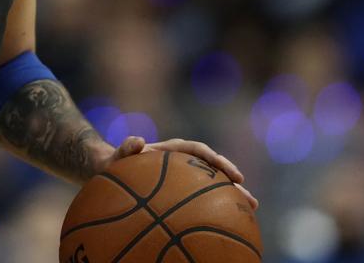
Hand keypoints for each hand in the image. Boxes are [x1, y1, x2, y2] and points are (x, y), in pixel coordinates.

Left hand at [110, 136, 258, 209]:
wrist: (112, 168)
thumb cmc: (116, 161)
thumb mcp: (118, 154)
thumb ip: (126, 147)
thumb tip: (137, 141)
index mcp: (172, 150)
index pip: (199, 151)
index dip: (217, 161)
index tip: (232, 174)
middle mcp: (183, 160)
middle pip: (213, 169)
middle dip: (233, 183)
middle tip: (251, 200)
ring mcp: (184, 175)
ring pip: (212, 184)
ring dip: (231, 196)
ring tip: (251, 210)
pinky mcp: (181, 189)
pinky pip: (201, 196)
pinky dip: (215, 206)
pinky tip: (226, 222)